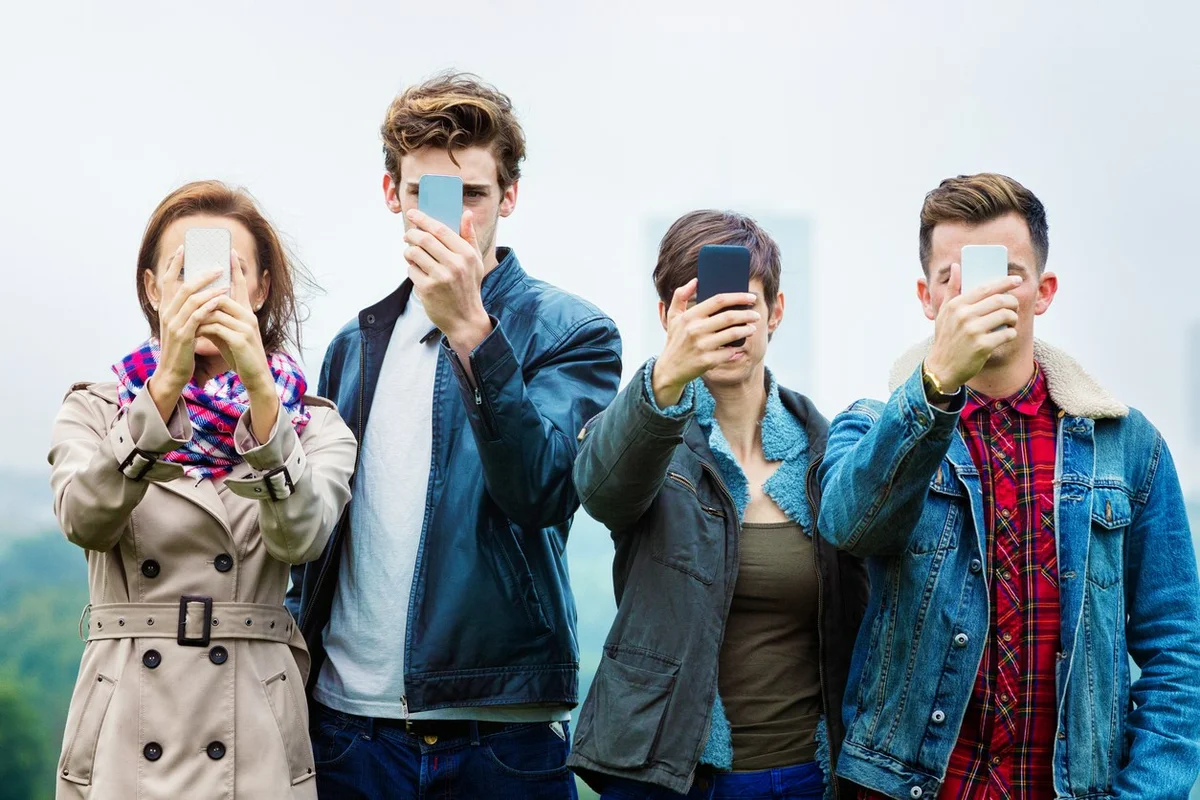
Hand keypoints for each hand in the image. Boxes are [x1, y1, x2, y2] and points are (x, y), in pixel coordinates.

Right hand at [147, 245, 226, 419]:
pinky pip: (197, 316)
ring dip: (209, 288)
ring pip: (191, 299)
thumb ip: (186, 310)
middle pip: (182, 286)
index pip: (168, 280)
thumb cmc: (181, 349)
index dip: (174, 263)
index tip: (184, 248)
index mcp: (166, 309)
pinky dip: (209, 305)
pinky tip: (222, 299)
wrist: (172, 374)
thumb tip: (198, 294)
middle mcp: (167, 313)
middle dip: (200, 273)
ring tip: (224, 280)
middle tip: (217, 265)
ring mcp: (173, 324)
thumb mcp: (181, 326)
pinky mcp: (183, 335)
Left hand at [196, 249, 277, 441]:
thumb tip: (202, 310)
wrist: (256, 376)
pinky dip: (202, 327)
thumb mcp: (228, 333)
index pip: (241, 285)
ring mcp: (245, 327)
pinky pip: (216, 326)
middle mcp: (248, 316)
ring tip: (186, 316)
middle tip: (187, 287)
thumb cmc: (240, 355)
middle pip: (222, 295)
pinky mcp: (241, 339)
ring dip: (199, 313)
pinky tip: (193, 330)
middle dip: (204, 292)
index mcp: (246, 312)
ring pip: (216, 310)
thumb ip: (217, 319)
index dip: (236, 269)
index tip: (231, 251)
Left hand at [403, 208, 492, 355]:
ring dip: (409, 252)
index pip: (440, 230)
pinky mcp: (427, 289)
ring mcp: (440, 277)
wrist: (465, 319)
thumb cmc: (469, 287)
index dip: (424, 219)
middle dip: (411, 234)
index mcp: (466, 254)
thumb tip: (466, 213)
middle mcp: (454, 265)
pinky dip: (411, 269)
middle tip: (407, 235)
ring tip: (413, 256)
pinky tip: (418, 273)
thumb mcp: (475, 261)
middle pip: (424, 239)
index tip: (413, 213)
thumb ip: (469, 236)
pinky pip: (411, 270)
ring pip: (414, 253)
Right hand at [650, 279, 759, 407]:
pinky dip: (736, 348)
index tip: (750, 297)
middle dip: (747, 314)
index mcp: (689, 316)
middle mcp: (695, 330)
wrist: (670, 369)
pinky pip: (729, 352)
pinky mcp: (707, 361)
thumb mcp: (673, 317)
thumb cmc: (675, 341)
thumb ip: (680, 296)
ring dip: (746, 330)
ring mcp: (701, 346)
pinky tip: (739, 346)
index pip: (718, 301)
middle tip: (756, 315)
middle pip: (729, 317)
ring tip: (752, 328)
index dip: (737, 297)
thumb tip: (695, 281)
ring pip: (732, 334)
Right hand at [924, 263, 1021, 393]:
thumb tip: (956, 266)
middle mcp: (964, 316)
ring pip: (1007, 315)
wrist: (941, 368)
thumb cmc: (945, 338)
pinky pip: (1008, 333)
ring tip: (1011, 322)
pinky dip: (1011, 333)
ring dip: (1014, 318)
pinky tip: (1006, 335)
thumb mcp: (944, 312)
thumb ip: (952, 289)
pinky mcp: (982, 346)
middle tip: (1014, 307)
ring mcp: (973, 331)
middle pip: (1000, 300)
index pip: (986, 288)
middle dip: (1013, 302)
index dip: (1005, 282)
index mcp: (956, 305)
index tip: (1017, 280)